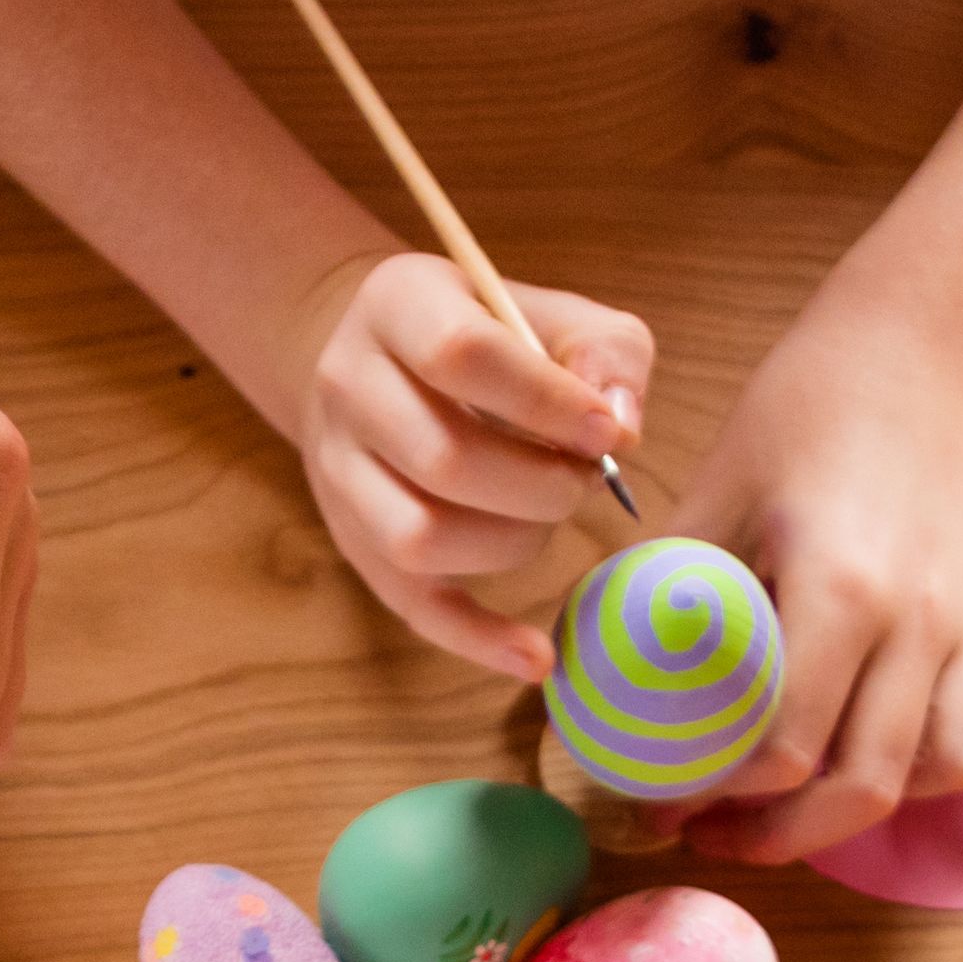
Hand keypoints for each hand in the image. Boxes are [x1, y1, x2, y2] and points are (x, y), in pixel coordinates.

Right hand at [288, 247, 649, 677]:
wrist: (379, 359)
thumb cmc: (484, 334)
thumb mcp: (547, 312)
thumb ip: (605, 353)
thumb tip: (623, 428)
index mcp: (396, 306)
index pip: (461, 356)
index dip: (547, 402)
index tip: (609, 433)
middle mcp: (348, 387)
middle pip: (443, 460)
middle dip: (540, 485)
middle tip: (584, 480)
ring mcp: (340, 472)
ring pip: (419, 538)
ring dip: (513, 542)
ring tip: (549, 516)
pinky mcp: (355, 542)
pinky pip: (410, 606)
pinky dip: (477, 639)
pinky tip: (537, 654)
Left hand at [673, 305, 962, 865]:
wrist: (912, 345)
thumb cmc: (802, 414)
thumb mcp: (712, 496)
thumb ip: (658, 597)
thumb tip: (589, 686)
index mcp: (841, 585)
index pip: (783, 746)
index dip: (715, 797)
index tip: (667, 803)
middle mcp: (926, 614)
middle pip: (865, 784)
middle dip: (783, 833)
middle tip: (723, 829)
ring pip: (953, 766)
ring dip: (883, 798)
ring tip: (816, 790)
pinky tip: (925, 736)